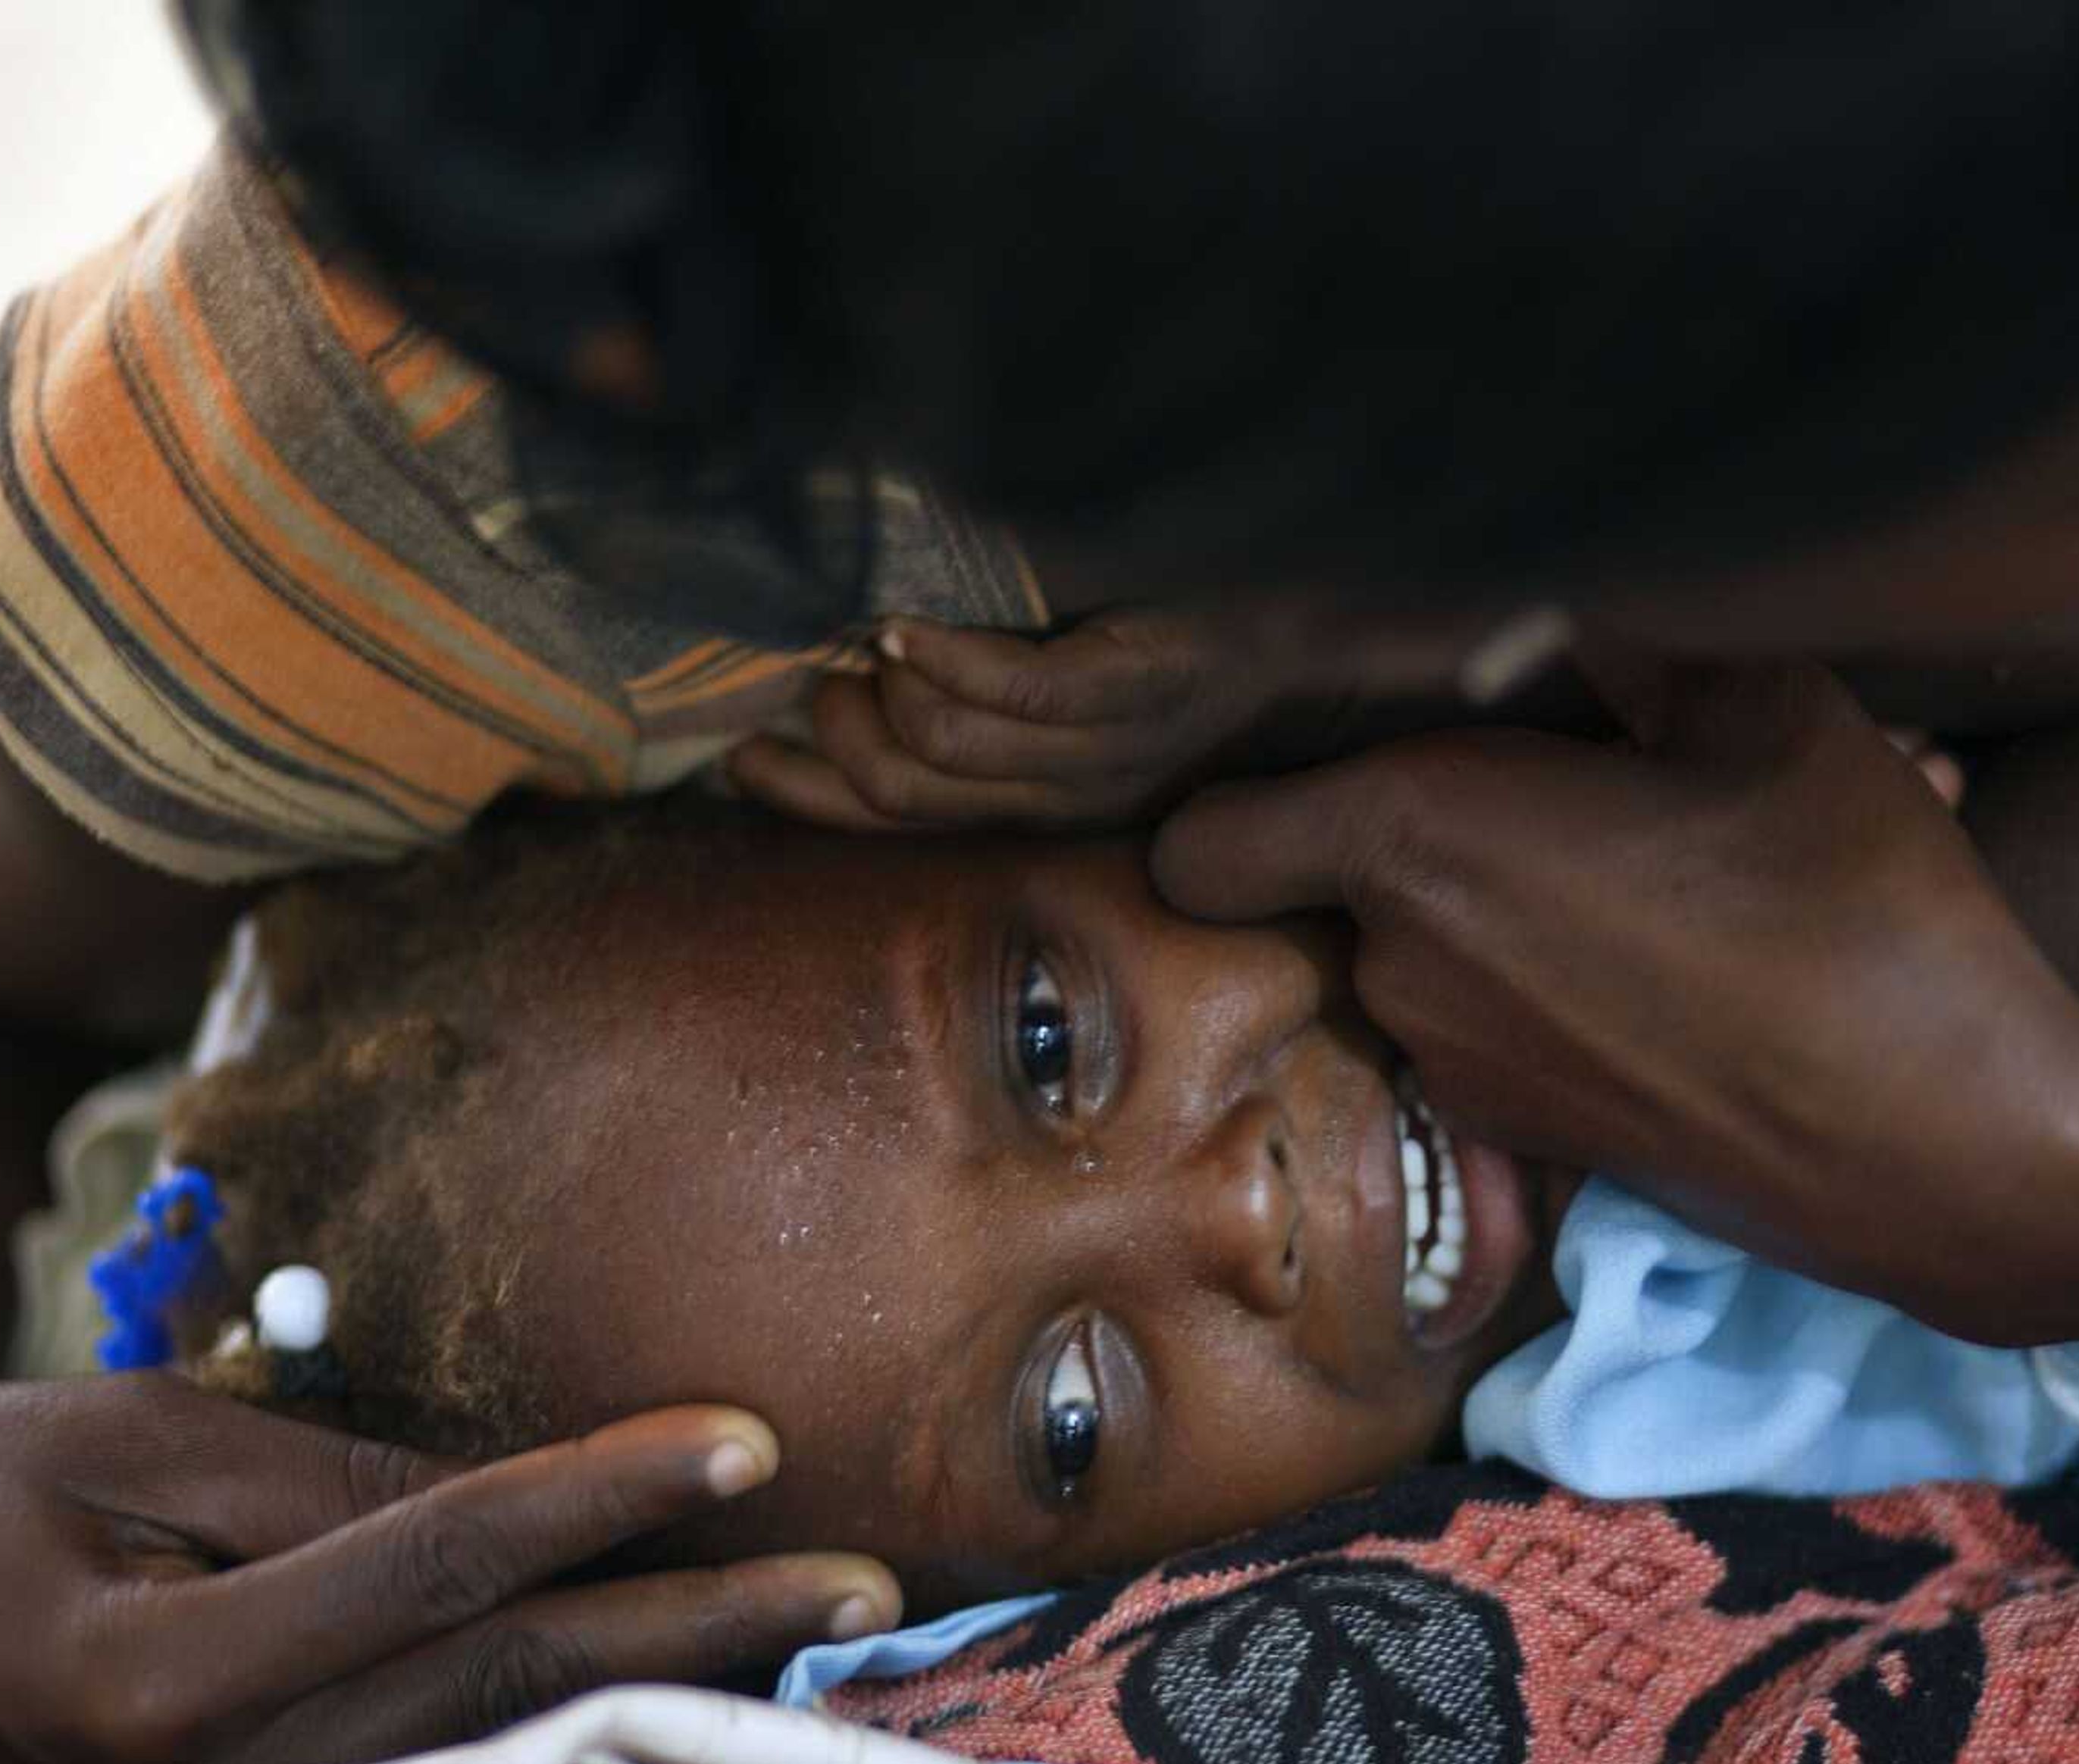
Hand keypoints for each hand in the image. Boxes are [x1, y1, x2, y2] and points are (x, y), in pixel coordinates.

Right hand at [0, 1376, 899, 1763]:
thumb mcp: (128, 1442)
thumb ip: (329, 1480)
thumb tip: (529, 1497)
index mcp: (172, 1674)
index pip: (450, 1562)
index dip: (610, 1494)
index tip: (753, 1436)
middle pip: (512, 1689)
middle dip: (702, 1629)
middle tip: (864, 1584)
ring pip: (497, 1757)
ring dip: (664, 1699)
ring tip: (812, 1646)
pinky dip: (570, 1745)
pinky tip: (672, 1708)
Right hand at [728, 610, 1289, 828]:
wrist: (1342, 645)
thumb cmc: (1210, 655)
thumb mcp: (1094, 704)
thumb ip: (996, 706)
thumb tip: (868, 658)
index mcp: (1045, 807)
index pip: (896, 824)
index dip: (805, 797)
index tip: (736, 755)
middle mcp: (1067, 798)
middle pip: (902, 794)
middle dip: (831, 742)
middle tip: (805, 679)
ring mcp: (1106, 749)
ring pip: (943, 750)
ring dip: (883, 697)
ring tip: (861, 643)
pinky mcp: (1141, 686)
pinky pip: (1019, 694)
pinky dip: (949, 662)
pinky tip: (909, 624)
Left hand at [1150, 658, 2078, 1339]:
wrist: (1958, 1157)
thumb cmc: (1857, 914)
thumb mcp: (1765, 711)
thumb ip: (1627, 627)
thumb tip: (1552, 571)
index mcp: (1415, 844)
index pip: (1202, 841)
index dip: (1235, 790)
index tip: (1323, 750)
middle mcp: (1405, 969)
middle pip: (1351, 869)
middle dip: (1457, 815)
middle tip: (1614, 771)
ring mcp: (1464, 1069)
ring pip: (1458, 941)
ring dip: (1552, 891)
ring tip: (1713, 854)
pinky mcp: (1536, 1139)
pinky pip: (1524, 1018)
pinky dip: (1595, 975)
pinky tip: (1736, 944)